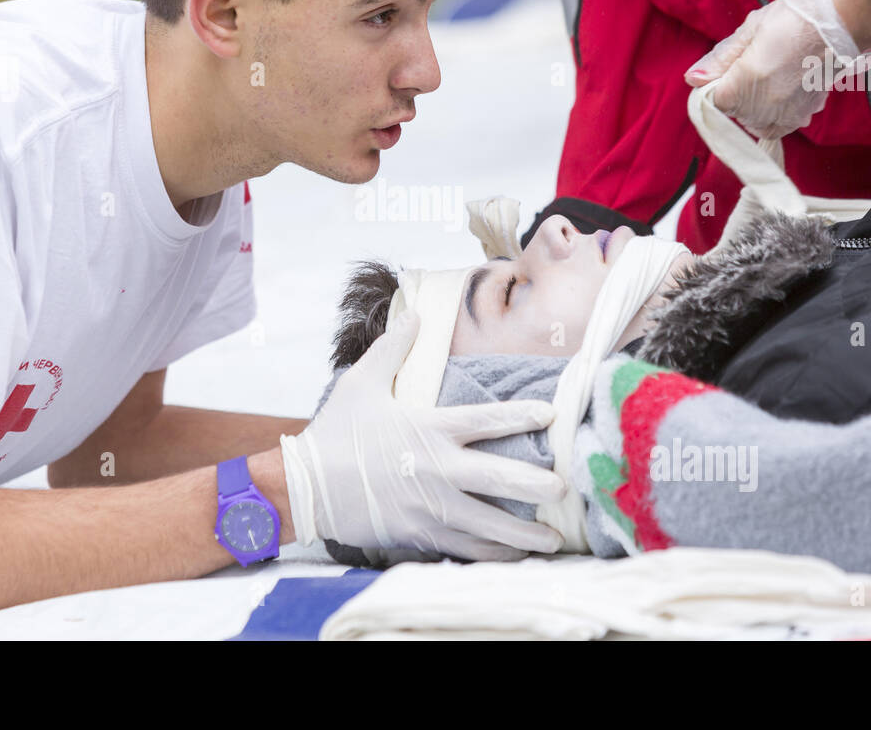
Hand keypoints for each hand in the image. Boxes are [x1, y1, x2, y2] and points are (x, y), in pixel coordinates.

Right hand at [280, 311, 567, 561]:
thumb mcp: (363, 382)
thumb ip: (393, 347)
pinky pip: (465, 549)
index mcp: (430, 428)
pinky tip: (513, 558)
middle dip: (538, 485)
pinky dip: (492, 555)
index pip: (488, 419)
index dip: (523, 415)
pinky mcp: (420, 534)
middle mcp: (438, 469)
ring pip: (490, 524)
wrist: (305, 486)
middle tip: (565, 489)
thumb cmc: (335, 433)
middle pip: (501, 478)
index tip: (551, 414)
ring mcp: (431, 507)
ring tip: (553, 540)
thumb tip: (415, 313)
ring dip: (524, 534)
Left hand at [683, 0, 870, 139]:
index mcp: (744, 83)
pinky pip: (779, 127)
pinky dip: (774, 116)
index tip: (729, 69)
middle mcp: (763, 106)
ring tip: (768, 79)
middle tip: (754, 65)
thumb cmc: (794, 17)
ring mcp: (786, 113)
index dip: (717, 85)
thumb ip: (720, 59)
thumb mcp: (750, 30)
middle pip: (735, 114)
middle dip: (736, 95)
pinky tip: (780, 94)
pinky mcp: (805, 114)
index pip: (715, 101)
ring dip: (754, 108)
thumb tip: (692, 78)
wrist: (841, 20)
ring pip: (756, 123)